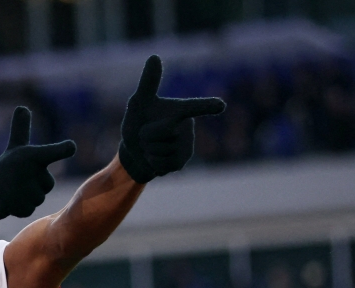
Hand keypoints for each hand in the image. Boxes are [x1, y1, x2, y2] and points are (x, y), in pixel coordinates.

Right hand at [0, 107, 75, 228]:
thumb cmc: (3, 169)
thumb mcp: (14, 149)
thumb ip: (22, 130)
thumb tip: (22, 107)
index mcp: (31, 156)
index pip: (52, 152)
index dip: (63, 149)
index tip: (71, 147)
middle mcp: (28, 171)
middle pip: (47, 183)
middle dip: (35, 185)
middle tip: (18, 180)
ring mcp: (23, 189)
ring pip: (39, 197)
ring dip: (28, 197)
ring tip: (13, 191)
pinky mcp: (19, 206)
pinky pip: (30, 208)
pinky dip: (21, 208)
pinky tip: (9, 201)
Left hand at [119, 55, 225, 183]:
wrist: (134, 151)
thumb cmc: (138, 122)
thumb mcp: (139, 103)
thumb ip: (148, 83)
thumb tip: (154, 56)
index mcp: (180, 110)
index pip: (194, 107)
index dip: (206, 106)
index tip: (220, 105)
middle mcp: (187, 127)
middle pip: (159, 132)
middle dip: (144, 135)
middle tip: (145, 134)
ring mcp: (186, 147)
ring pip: (159, 150)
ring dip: (147, 150)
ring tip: (149, 147)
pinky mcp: (180, 163)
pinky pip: (161, 164)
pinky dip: (151, 163)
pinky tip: (154, 159)